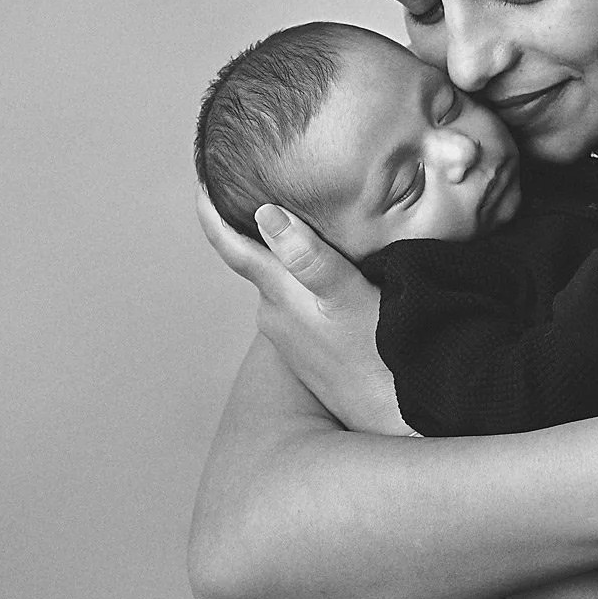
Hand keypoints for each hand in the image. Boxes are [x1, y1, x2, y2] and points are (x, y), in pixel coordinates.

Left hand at [195, 188, 411, 434]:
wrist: (396, 420)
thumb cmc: (380, 359)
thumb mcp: (351, 299)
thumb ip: (310, 259)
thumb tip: (265, 215)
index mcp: (279, 296)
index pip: (232, 246)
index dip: (212, 212)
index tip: (201, 179)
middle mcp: (275, 315)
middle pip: (255, 257)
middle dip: (253, 222)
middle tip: (257, 180)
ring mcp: (291, 335)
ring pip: (279, 279)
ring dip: (283, 250)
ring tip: (296, 214)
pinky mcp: (310, 349)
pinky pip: (297, 299)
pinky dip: (303, 275)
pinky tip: (325, 267)